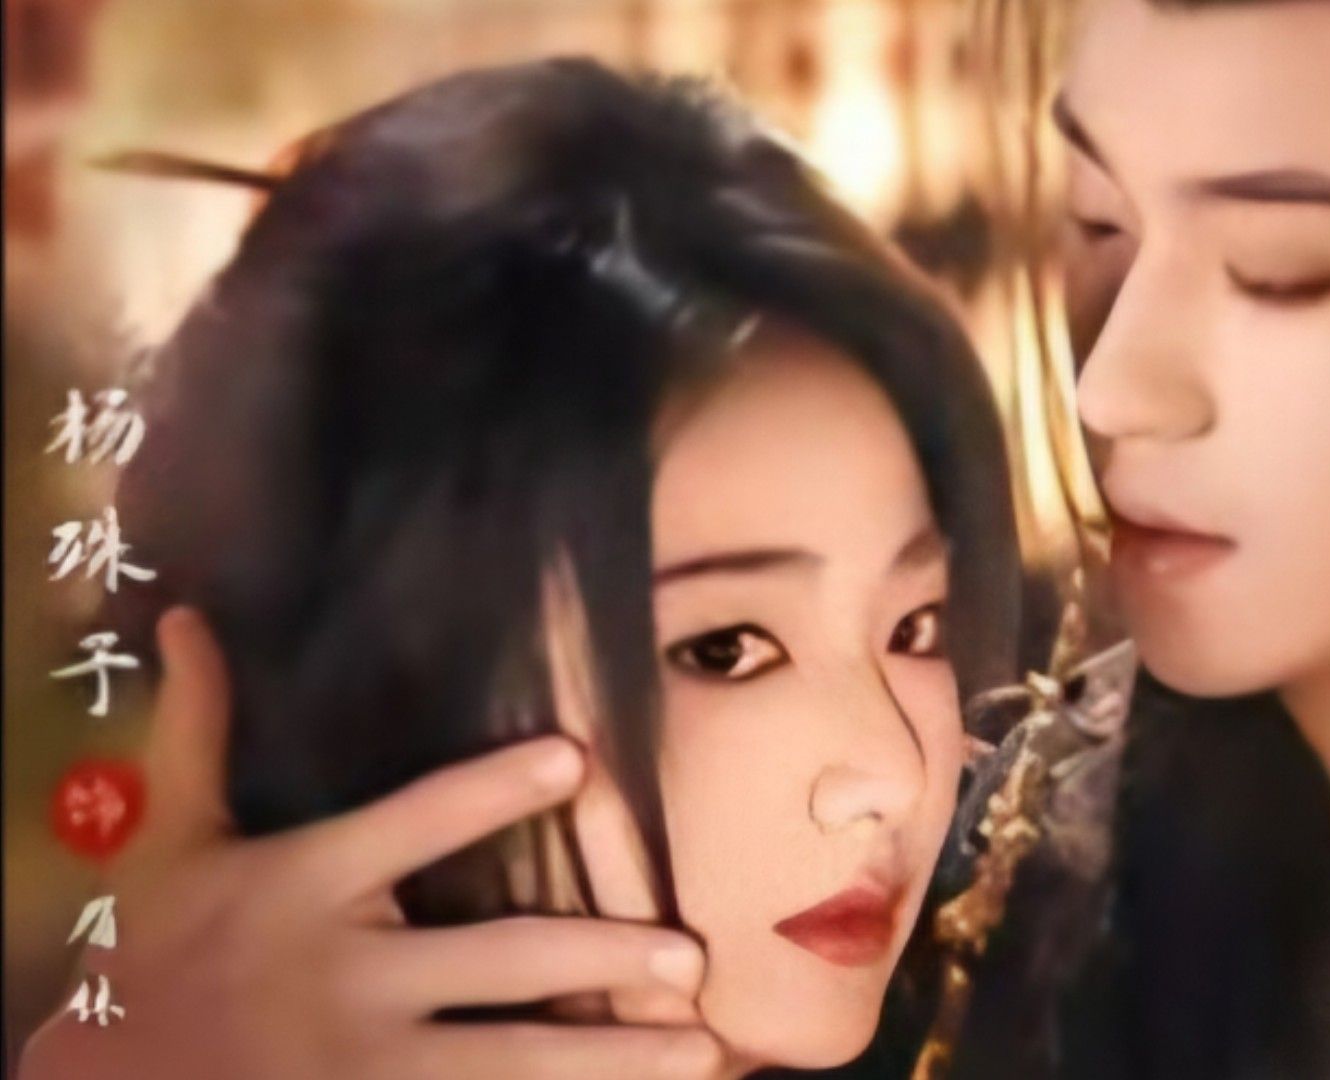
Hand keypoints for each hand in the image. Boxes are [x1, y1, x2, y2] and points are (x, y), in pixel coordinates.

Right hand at [17, 607, 723, 1079]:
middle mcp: (343, 975)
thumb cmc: (151, 953)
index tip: (578, 758)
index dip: (493, 792)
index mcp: (303, 886)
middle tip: (688, 956)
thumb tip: (188, 620)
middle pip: (497, 958)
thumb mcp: (170, 841)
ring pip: (508, 1060)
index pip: (413, 824)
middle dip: (600, 957)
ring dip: (612, 1059)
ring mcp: (359, 1063)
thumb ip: (198, 733)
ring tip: (701, 1052)